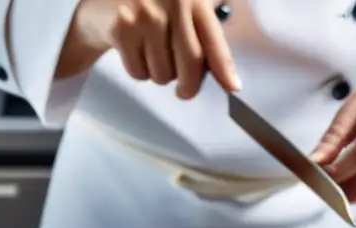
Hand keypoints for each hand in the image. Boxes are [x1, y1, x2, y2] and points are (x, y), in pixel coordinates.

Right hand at [69, 0, 240, 97]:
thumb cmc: (150, 7)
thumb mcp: (181, 8)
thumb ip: (203, 35)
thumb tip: (229, 79)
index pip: (213, 39)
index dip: (224, 68)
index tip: (233, 88)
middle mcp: (173, 0)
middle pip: (191, 63)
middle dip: (189, 86)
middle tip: (184, 91)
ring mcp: (145, 14)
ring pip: (163, 73)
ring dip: (159, 75)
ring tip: (151, 54)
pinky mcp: (122, 29)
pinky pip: (139, 72)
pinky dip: (138, 71)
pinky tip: (133, 51)